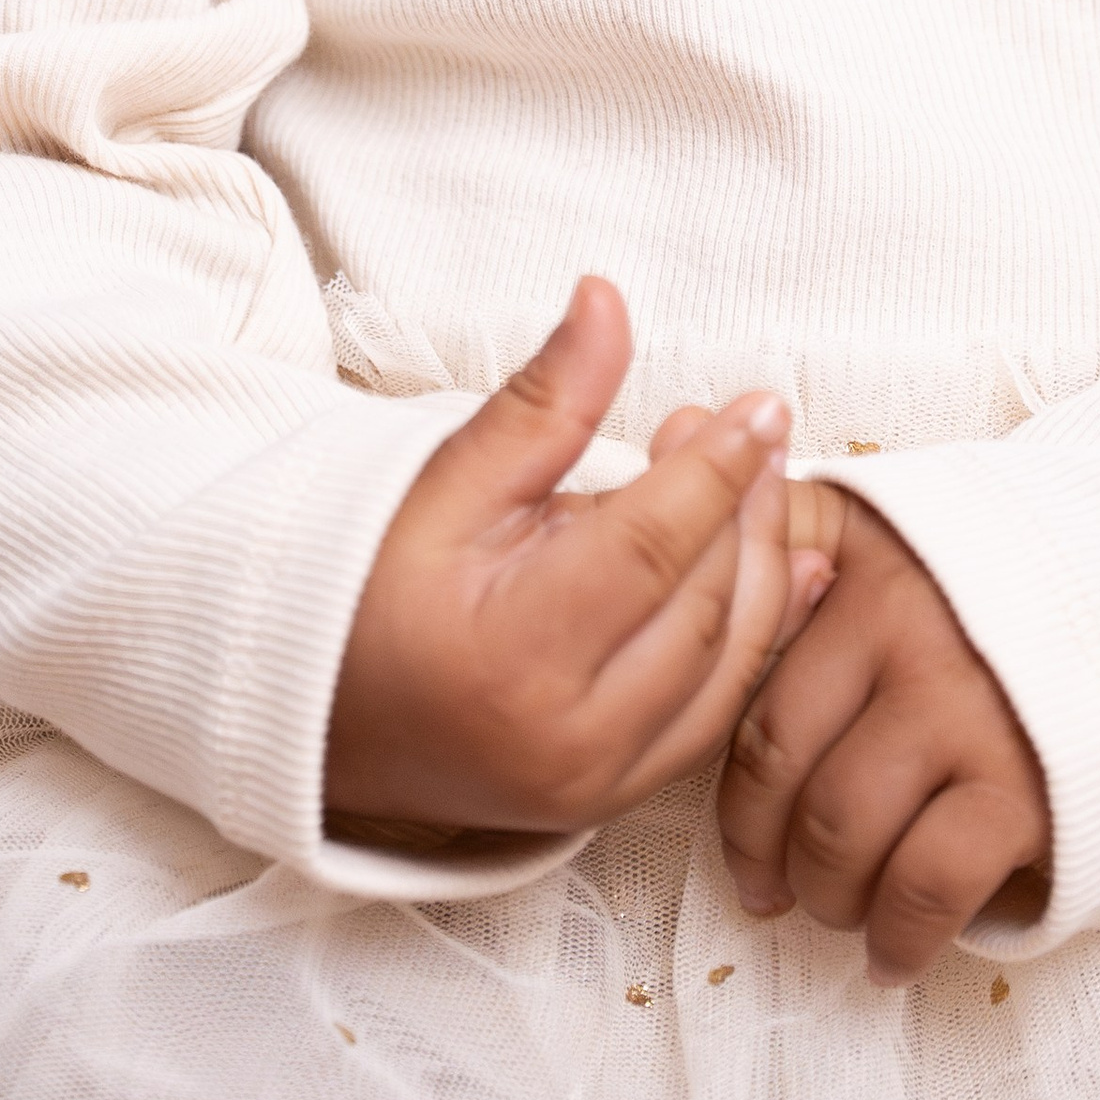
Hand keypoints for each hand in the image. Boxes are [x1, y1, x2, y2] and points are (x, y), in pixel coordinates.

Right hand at [323, 277, 827, 839]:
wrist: (310, 711)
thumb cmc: (367, 588)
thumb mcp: (449, 479)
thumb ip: (545, 399)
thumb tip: (606, 300)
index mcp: (517, 655)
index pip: (653, 547)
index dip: (717, 468)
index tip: (761, 405)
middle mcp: (568, 741)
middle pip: (701, 605)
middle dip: (740, 507)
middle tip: (749, 429)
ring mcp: (593, 784)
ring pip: (724, 666)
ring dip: (759, 566)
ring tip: (761, 479)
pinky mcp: (608, 800)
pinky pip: (711, 718)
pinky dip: (757, 639)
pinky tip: (789, 571)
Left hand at [716, 482, 1051, 984]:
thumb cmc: (1006, 590)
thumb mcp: (899, 522)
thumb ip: (790, 510)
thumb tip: (669, 438)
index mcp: (861, 558)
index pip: (743, 671)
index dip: (720, 768)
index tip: (731, 822)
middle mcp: (903, 624)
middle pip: (779, 766)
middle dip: (762, 848)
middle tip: (772, 884)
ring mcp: (961, 706)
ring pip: (840, 833)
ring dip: (826, 896)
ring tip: (837, 908)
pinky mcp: (1020, 786)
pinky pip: (923, 887)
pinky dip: (898, 937)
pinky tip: (893, 952)